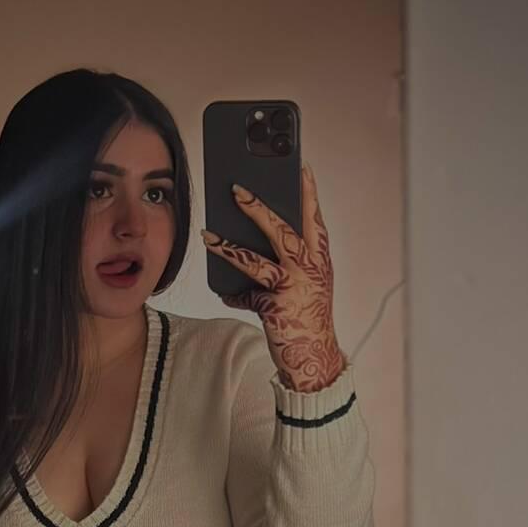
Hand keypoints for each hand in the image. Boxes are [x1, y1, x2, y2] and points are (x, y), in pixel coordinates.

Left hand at [201, 161, 345, 392]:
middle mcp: (310, 269)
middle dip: (258, 208)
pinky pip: (245, 295)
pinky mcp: (275, 308)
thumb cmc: (308, 316)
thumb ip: (291, 261)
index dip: (308, 193)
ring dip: (227, 247)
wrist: (315, 359)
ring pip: (256, 261)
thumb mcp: (308, 284)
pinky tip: (224, 292)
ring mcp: (293, 288)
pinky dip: (233, 294)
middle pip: (282, 230)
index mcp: (320, 259)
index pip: (314, 219)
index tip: (300, 167)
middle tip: (236, 188)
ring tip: (206, 236)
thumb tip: (254, 239)